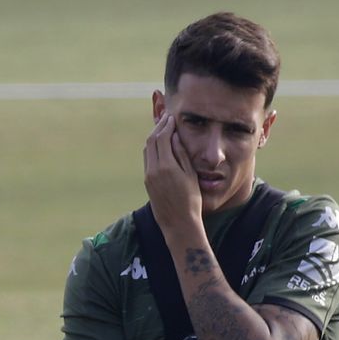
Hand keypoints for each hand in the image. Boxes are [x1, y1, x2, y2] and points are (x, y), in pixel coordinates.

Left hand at [143, 113, 200, 230]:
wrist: (178, 223)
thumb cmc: (191, 199)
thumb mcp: (190, 175)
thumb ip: (182, 154)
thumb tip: (174, 136)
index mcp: (165, 167)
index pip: (162, 138)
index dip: (166, 125)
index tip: (172, 117)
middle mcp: (153, 170)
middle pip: (151, 141)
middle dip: (158, 127)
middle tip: (166, 118)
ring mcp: (148, 176)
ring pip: (147, 150)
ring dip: (154, 137)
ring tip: (163, 128)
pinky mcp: (147, 182)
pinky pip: (148, 159)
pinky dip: (153, 148)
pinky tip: (160, 145)